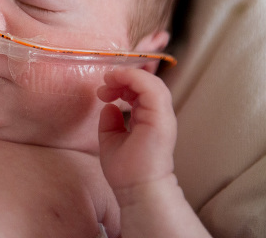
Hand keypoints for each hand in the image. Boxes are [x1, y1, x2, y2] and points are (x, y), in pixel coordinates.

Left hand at [97, 68, 176, 193]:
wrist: (136, 189)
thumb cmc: (125, 170)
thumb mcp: (110, 138)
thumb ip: (111, 121)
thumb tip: (110, 106)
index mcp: (148, 118)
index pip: (140, 90)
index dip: (123, 82)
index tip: (103, 89)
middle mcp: (157, 114)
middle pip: (145, 83)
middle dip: (122, 77)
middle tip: (104, 84)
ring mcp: (161, 115)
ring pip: (151, 82)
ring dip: (127, 76)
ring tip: (109, 81)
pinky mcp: (161, 118)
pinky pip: (152, 88)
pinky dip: (134, 78)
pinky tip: (118, 80)